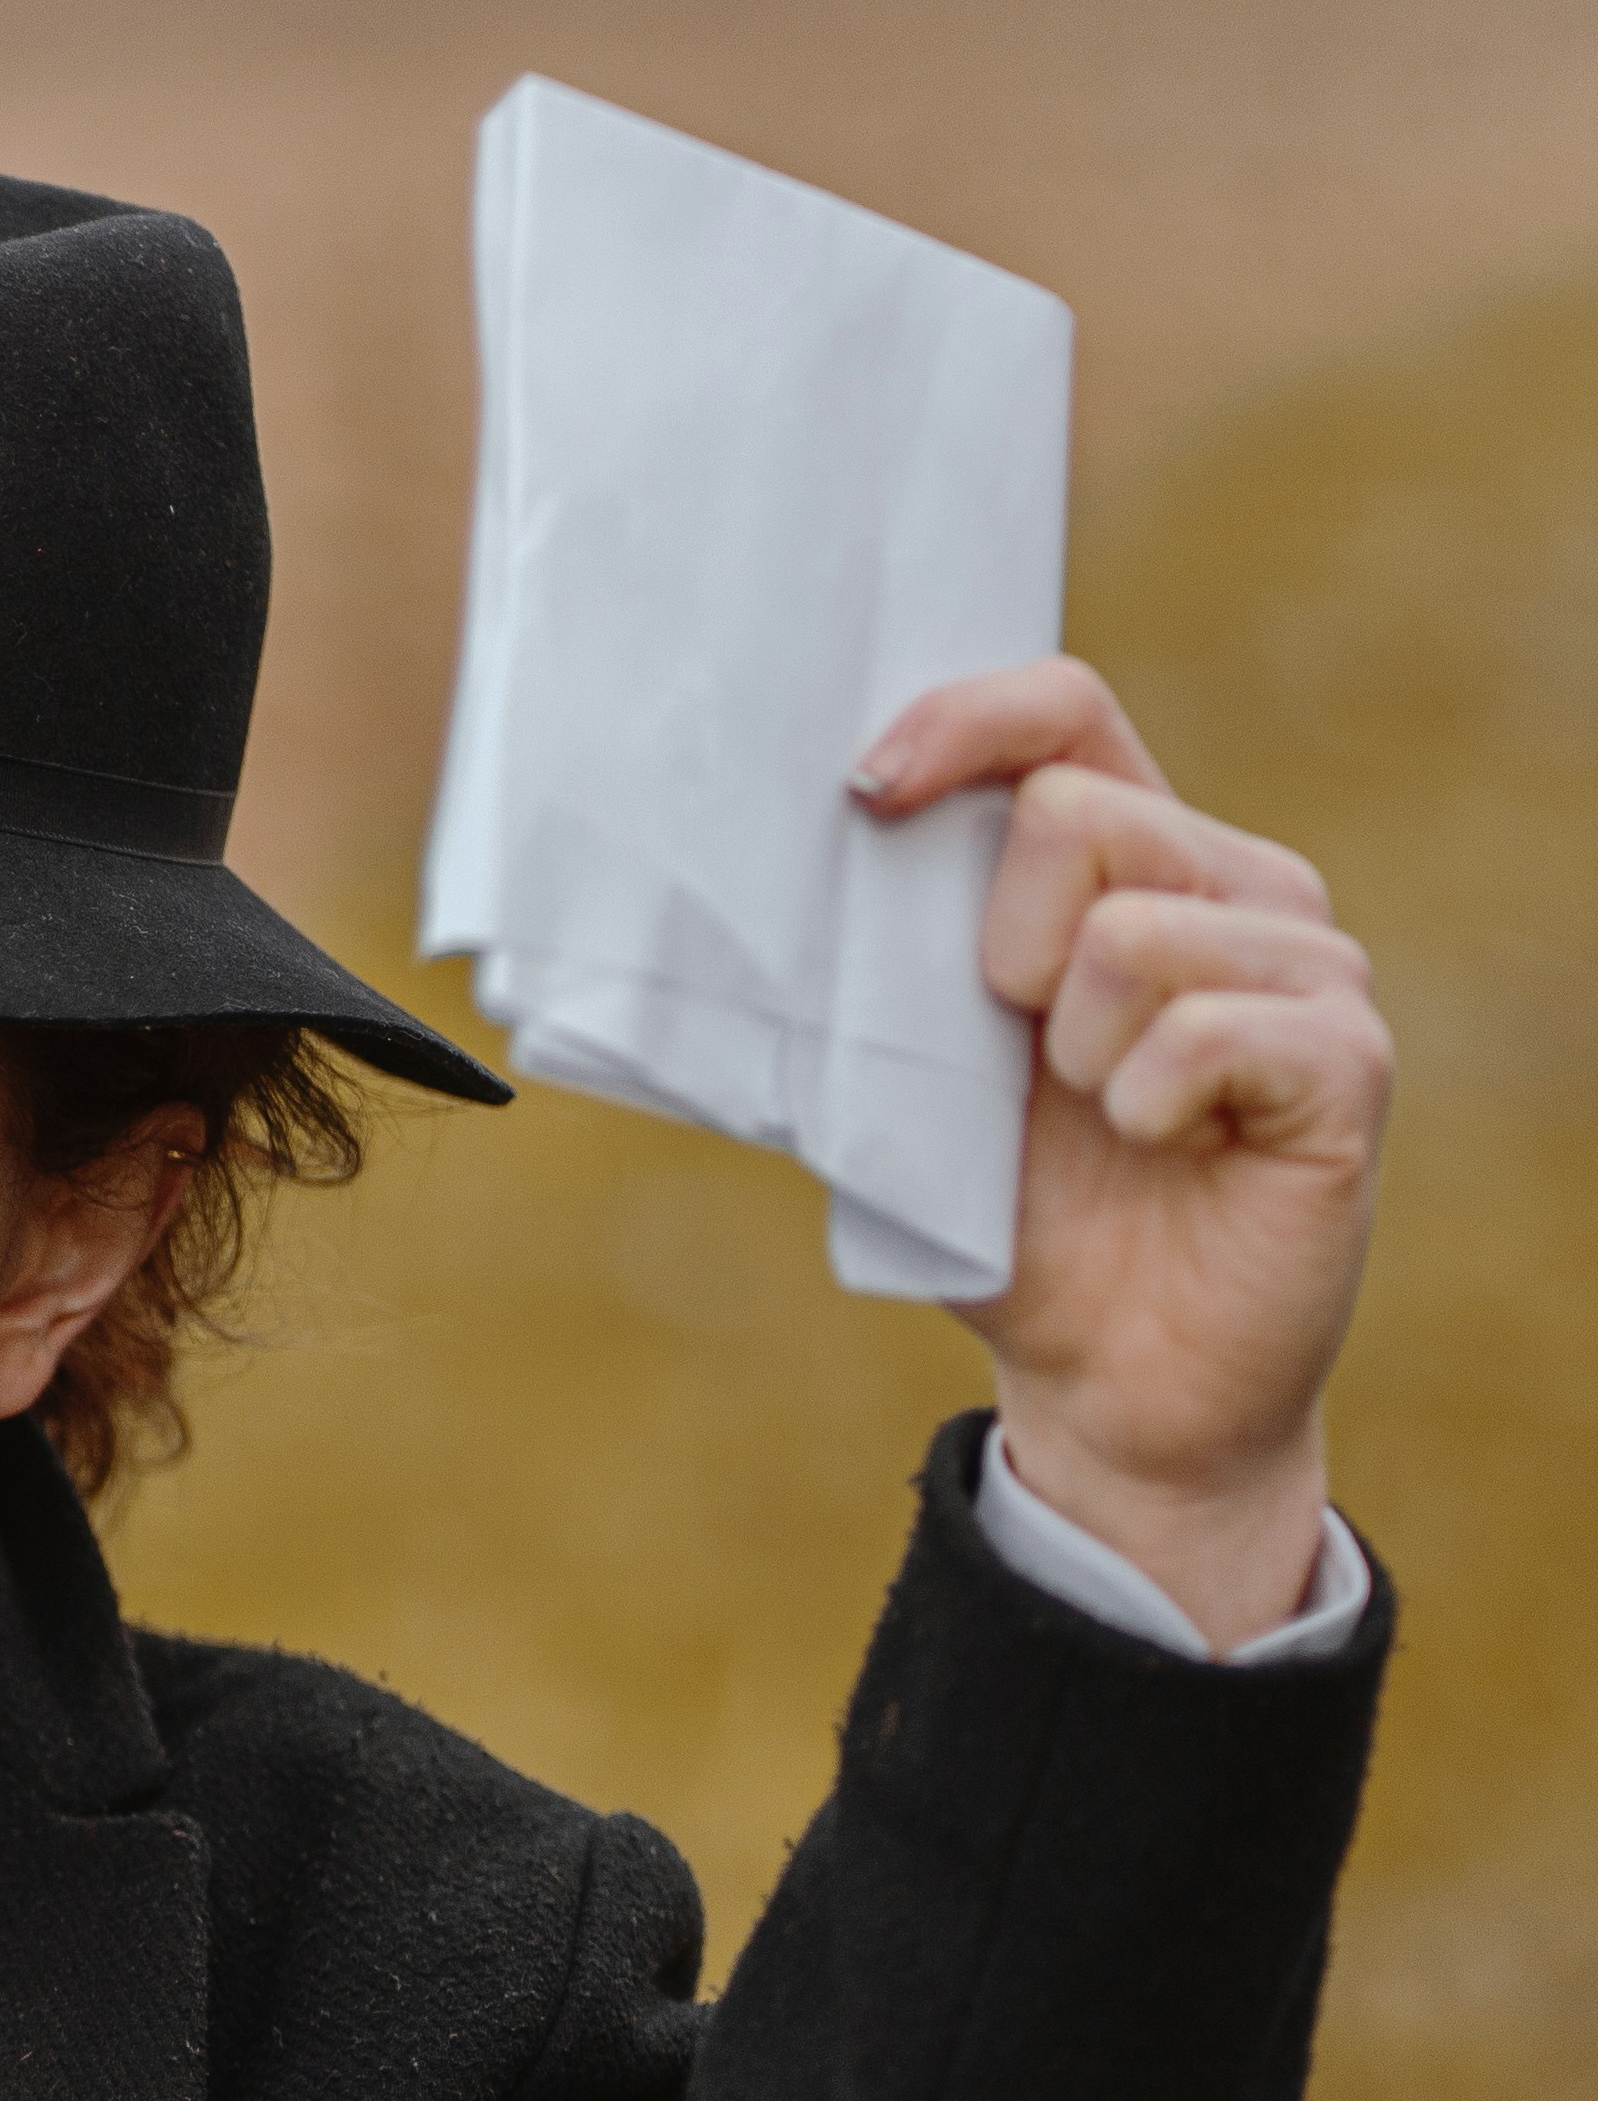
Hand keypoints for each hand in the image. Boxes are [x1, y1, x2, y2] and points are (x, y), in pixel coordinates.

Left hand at [853, 659, 1391, 1653]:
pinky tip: (1172, 1152)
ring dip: (1074, 1058)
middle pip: (1072, 814)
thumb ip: (882, 975)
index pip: (1065, 712)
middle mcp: (1235, 885)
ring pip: (1130, 934)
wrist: (1113, 1387)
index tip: (867, 791)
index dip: (963, 723)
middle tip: (1031, 1069)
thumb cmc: (1020, 1226)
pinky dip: (1146, 1109)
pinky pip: (1200, 1033)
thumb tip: (753, 900)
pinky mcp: (1347, 1057)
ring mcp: (1307, 964)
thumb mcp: (917, 1085)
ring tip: (1111, 1125)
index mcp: (1134, 862)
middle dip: (998, 956)